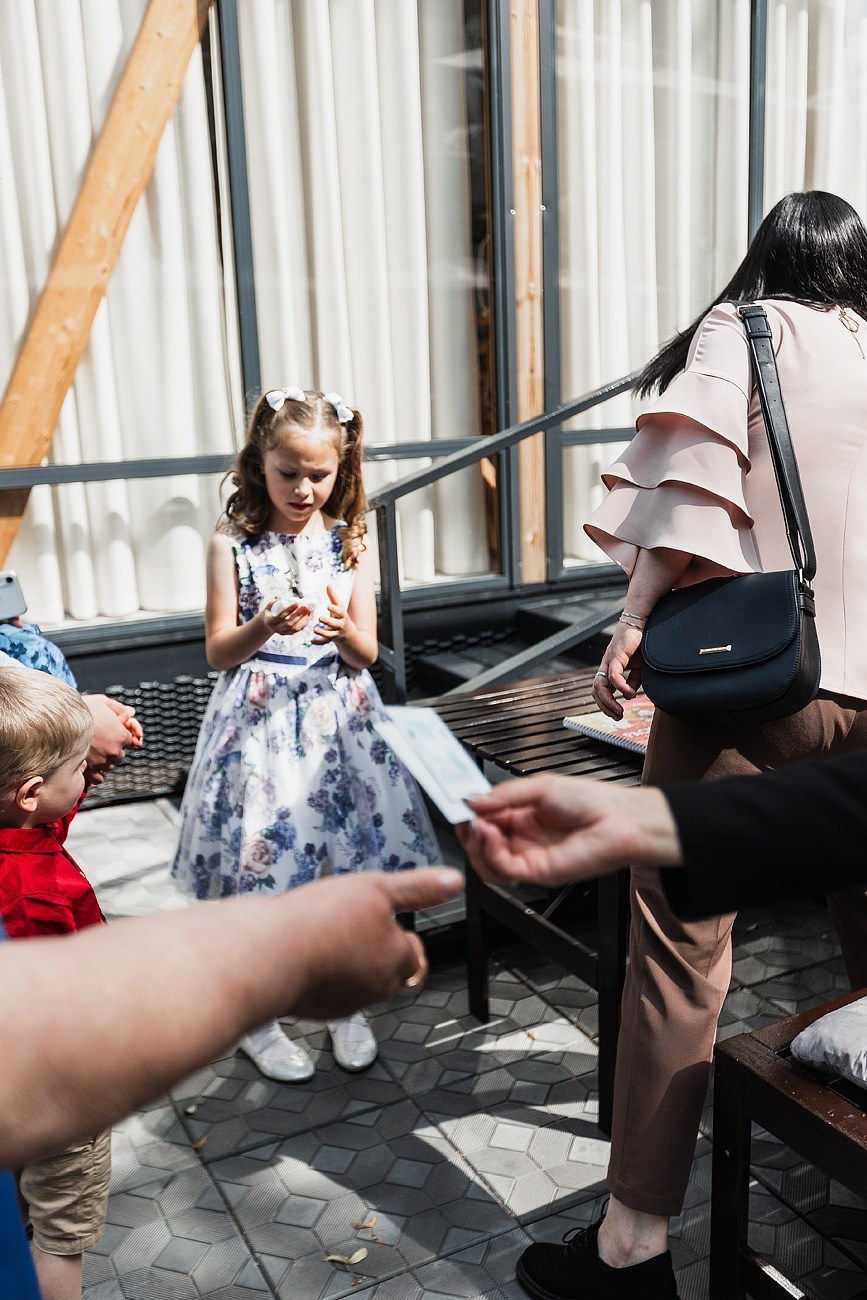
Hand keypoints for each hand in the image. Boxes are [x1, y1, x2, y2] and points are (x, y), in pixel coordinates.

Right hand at [83, 695, 142, 782]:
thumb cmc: (81, 709)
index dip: (121, 736)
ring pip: (109, 766)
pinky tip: (93, 767)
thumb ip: (119, 708)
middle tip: (102, 741)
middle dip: (113, 749)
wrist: (61, 720)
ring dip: (105, 760)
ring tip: (94, 751)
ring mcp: (101, 761)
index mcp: (121, 736)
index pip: (130, 741)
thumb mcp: (103, 702)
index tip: (113, 733)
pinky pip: (98, 778)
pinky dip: (97, 774)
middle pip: (120, 755)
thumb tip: (130, 712)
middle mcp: (114, 751)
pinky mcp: (88, 769)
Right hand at [261, 599, 312, 635]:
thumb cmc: (269, 613)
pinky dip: (304, 623)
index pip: (281, 616)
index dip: (289, 609)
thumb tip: (285, 598)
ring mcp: (283, 632)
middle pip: (289, 623)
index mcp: (270, 621)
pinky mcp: (288, 634)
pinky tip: (307, 616)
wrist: (267, 626)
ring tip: (308, 611)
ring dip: (303, 619)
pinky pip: (298, 630)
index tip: (297, 603)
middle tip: (305, 606)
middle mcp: (276, 628)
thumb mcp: (268, 607)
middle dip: (298, 614)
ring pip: (295, 628)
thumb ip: (275, 602)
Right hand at [283, 867, 463, 1018]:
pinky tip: (307, 950)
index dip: (407, 939)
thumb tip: (452, 882)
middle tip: (359, 926)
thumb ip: (418, 888)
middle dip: (379, 951)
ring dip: (350, 961)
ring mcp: (341, 1002)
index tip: (396, 926)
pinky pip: (326, 990)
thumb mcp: (376, 889)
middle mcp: (373, 989)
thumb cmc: (320, 923)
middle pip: (389, 973)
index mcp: (394, 962)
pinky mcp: (311, 1007)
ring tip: (330, 932)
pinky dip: (322, 973)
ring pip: (358, 982)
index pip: (415, 957)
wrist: (265, 956)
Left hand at [311, 584, 348, 643]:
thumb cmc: (341, 617)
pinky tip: (311, 641)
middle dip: (328, 621)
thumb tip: (328, 585)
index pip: (340, 612)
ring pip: (330, 634)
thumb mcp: (339, 606)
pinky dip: (318, 642)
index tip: (328, 606)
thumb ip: (333, 597)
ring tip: (314, 630)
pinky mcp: (331, 639)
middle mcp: (340, 625)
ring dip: (322, 633)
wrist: (348, 633)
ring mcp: (336, 633)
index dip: (334, 609)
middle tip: (320, 618)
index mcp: (342, 616)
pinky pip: (325, 642)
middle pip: (335, 624)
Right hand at [458, 775, 662, 886]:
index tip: (458, 807)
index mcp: (520, 817)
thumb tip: (471, 800)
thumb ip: (504, 795)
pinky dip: (489, 853)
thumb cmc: (589, 800)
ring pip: (486, 863)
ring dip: (475, 846)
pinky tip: (489, 834)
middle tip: (464, 819)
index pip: (483, 821)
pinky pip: (502, 870)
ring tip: (477, 826)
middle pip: (480, 846)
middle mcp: (521, 840)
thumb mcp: (539, 787)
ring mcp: (527, 857)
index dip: (469, 817)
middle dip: (467, 833)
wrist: (617, 820)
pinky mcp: (535, 872)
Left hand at [591, 622, 643, 718]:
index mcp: (610, 669)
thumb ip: (633, 680)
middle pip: (596, 691)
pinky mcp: (616, 654)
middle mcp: (606, 665)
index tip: (617, 714)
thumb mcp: (639, 667)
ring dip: (608, 701)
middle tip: (618, 717)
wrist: (643, 621)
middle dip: (605, 707)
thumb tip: (629, 695)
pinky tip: (630, 694)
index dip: (606, 704)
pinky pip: (613, 674)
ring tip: (620, 710)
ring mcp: (609, 660)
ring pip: (599, 685)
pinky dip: (620, 687)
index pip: (601, 690)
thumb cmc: (641, 642)